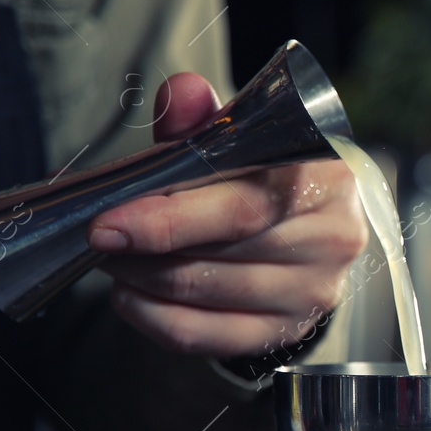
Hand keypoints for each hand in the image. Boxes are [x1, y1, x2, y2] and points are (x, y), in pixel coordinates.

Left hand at [89, 73, 369, 357]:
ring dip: (141, 278)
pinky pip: (204, 337)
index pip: (244, 206)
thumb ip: (206, 119)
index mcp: (326, 179)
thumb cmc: (265, 176)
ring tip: (114, 259)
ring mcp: (315, 292)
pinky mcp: (288, 332)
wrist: (310, 226)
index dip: (171, 217)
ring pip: (205, 293)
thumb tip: (181, 93)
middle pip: (222, 252)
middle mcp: (332, 239)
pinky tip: (133, 294)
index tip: (108, 222)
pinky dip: (153, 317)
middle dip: (144, 247)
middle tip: (98, 236)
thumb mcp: (241, 138)